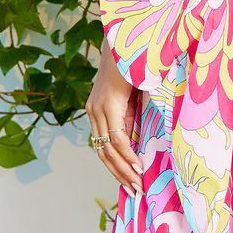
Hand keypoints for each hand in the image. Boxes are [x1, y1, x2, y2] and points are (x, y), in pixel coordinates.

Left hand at [87, 39, 141, 190]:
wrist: (127, 40)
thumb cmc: (134, 67)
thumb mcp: (134, 100)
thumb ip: (132, 119)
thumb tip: (138, 144)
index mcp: (97, 112)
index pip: (103, 148)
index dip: (116, 168)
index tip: (130, 184)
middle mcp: (93, 112)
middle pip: (103, 153)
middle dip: (120, 175)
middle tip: (135, 192)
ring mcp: (98, 108)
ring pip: (108, 148)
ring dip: (124, 169)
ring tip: (137, 184)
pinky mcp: (107, 103)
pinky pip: (116, 135)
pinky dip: (127, 152)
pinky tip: (137, 165)